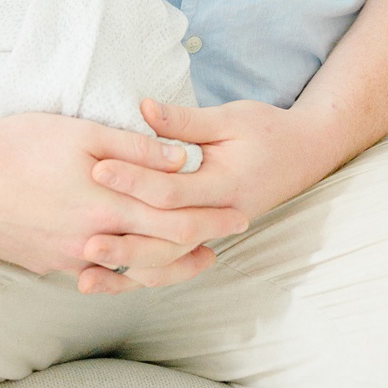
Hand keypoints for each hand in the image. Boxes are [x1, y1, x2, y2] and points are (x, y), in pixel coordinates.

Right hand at [0, 109, 244, 291]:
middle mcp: (90, 241)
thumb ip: (136, 149)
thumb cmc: (18, 143)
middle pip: (159, 252)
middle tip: (231, 236)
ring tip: (194, 257)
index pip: (175, 221)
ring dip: (166, 265)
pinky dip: (124, 271)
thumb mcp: (82, 133)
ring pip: (128, 272)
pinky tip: (135, 263)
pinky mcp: (42, 263)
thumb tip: (184, 160)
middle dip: (200, 244)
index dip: (212, 219)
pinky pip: (95, 274)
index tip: (240, 214)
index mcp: (106, 207)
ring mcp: (64, 258)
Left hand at [76, 98, 326, 292]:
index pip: (173, 191)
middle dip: (125, 242)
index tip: (98, 169)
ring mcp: (213, 234)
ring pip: (168, 263)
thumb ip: (185, 121)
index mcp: (226, 185)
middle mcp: (220, 218)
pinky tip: (105, 279)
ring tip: (86, 270)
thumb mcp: (231, 117)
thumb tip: (143, 108)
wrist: (303, 156)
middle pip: (168, 241)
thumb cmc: (266, 131)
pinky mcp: (204, 240)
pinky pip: (170, 265)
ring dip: (127, 268)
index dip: (135, 180)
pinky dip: (137, 275)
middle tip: (84, 238)